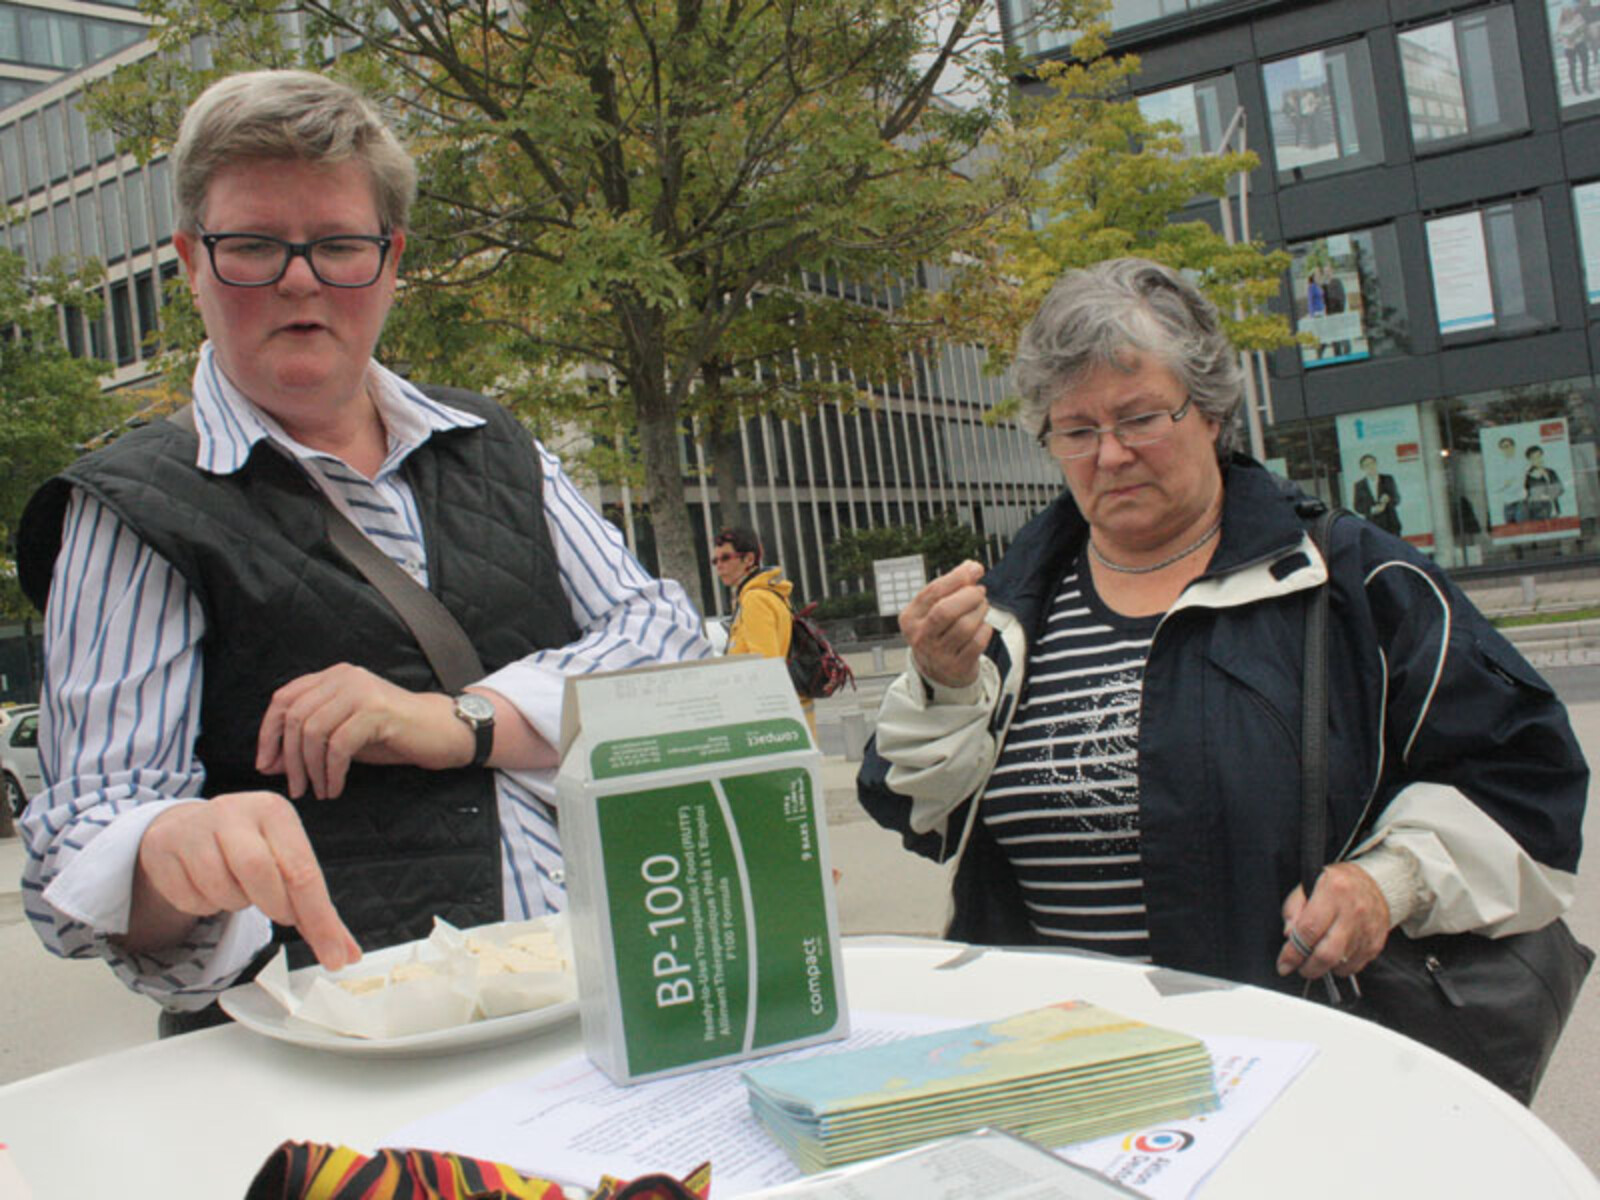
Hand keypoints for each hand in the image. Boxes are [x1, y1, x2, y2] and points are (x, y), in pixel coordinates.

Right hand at [129, 792, 360, 970]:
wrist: (187, 828)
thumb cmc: (246, 847)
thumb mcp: (285, 861)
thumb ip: (316, 907)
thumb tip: (347, 953)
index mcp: (274, 811)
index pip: (302, 870)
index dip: (319, 919)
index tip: (335, 957)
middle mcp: (235, 811)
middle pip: (259, 874)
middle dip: (274, 905)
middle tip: (280, 913)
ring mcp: (196, 827)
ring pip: (222, 888)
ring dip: (235, 903)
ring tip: (238, 888)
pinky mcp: (165, 847)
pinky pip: (191, 898)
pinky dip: (204, 905)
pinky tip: (207, 886)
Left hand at [256, 664, 473, 799]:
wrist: (442, 731)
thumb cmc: (393, 735)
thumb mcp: (343, 738)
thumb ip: (308, 744)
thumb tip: (269, 764)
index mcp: (333, 677)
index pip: (284, 698)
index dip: (268, 733)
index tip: (266, 764)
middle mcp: (344, 677)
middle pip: (296, 716)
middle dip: (289, 758)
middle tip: (295, 787)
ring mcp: (361, 690)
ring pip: (314, 731)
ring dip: (310, 768)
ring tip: (318, 790)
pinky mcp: (377, 710)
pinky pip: (339, 745)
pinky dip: (332, 772)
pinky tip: (336, 787)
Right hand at [898, 560, 992, 689]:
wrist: (938, 670)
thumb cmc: (938, 631)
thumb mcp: (933, 608)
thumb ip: (950, 587)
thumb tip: (972, 567)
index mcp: (910, 618)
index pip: (932, 592)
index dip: (956, 577)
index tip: (975, 569)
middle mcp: (920, 637)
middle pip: (945, 611)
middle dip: (968, 596)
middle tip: (980, 591)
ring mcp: (937, 655)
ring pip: (964, 627)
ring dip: (980, 611)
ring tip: (982, 606)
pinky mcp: (956, 666)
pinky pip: (977, 643)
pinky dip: (985, 629)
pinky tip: (982, 625)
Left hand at [1278, 862, 1390, 978]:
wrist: (1375, 883)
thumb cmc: (1336, 885)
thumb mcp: (1307, 885)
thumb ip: (1293, 909)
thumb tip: (1289, 936)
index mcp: (1333, 891)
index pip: (1308, 930)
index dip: (1292, 953)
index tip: (1283, 964)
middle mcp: (1353, 912)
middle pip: (1327, 954)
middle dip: (1308, 968)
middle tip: (1299, 966)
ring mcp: (1367, 929)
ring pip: (1340, 963)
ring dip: (1323, 967)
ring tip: (1315, 956)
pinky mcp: (1376, 943)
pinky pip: (1354, 967)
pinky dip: (1339, 967)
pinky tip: (1334, 955)